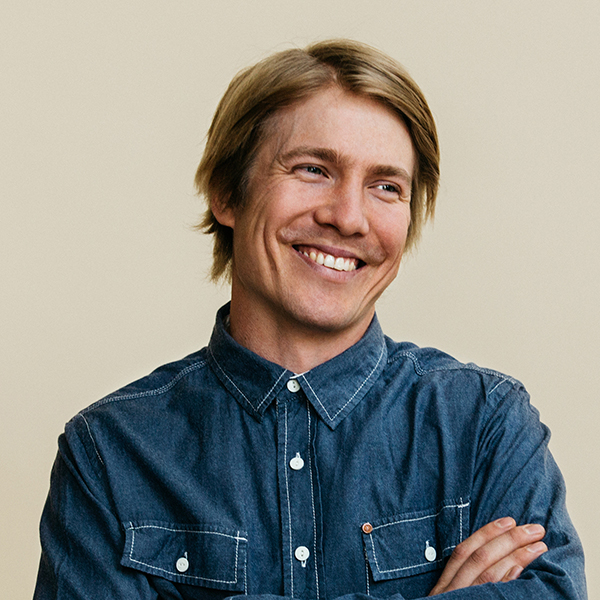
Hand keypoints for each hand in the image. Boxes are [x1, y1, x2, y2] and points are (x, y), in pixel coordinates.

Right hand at [428, 517, 546, 595]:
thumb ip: (459, 582)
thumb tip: (491, 564)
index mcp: (445, 585)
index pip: (465, 551)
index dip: (486, 533)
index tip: (508, 520)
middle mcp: (452, 591)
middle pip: (480, 558)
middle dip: (508, 540)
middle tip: (533, 528)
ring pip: (488, 573)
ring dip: (515, 556)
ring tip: (538, 545)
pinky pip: (492, 594)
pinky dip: (506, 581)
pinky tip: (520, 570)